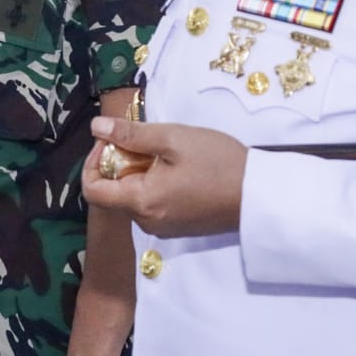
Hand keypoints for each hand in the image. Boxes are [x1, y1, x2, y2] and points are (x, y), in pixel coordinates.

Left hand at [82, 118, 246, 237]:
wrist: (262, 194)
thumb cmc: (219, 163)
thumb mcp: (173, 138)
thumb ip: (131, 134)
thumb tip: (96, 127)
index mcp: (140, 203)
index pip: (92, 191)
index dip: (92, 162)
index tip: (111, 140)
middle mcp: (147, 222)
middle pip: (112, 193)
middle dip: (119, 164)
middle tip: (144, 142)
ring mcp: (164, 228)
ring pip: (133, 199)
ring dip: (138, 174)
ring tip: (166, 154)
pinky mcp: (180, 227)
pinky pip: (153, 206)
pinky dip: (154, 186)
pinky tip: (179, 171)